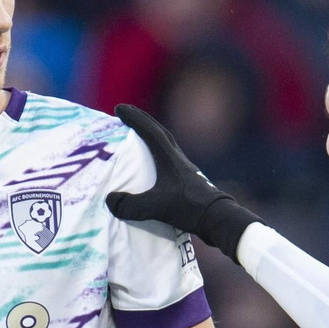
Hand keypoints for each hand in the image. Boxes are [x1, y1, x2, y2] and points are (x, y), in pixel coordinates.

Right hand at [106, 104, 258, 260]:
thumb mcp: (157, 207)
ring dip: (152, 136)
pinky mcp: (188, 180)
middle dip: (143, 121)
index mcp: (170, 158)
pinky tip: (153, 166)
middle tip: (128, 113)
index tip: (119, 108)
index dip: (134, 119)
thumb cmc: (190, 208)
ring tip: (138, 136)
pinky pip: (169, 160)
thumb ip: (132, 205)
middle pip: (160, 132)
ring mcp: (185, 169)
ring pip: (166, 145)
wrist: (218, 219)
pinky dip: (158, 156)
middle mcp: (178, 158)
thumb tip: (110, 199)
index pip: (150, 132)